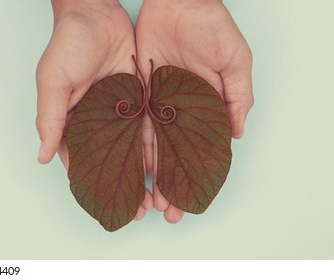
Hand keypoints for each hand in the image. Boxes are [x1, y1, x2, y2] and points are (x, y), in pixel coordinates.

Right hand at [36, 0, 152, 219]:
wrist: (96, 10)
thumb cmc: (67, 44)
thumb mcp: (52, 82)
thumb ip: (50, 119)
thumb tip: (42, 157)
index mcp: (70, 121)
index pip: (80, 161)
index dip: (94, 185)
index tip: (109, 205)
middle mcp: (96, 120)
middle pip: (112, 160)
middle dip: (126, 185)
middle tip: (142, 210)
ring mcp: (119, 109)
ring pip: (135, 147)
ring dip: (147, 171)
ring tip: (160, 196)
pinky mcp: (139, 95)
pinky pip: (151, 123)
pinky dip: (160, 144)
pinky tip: (171, 164)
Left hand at [135, 0, 253, 222]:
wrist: (179, 0)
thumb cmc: (212, 26)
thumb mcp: (235, 60)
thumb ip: (237, 96)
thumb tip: (236, 136)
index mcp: (206, 106)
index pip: (201, 150)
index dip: (197, 176)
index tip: (190, 203)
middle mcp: (180, 109)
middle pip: (173, 154)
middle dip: (168, 183)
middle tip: (163, 212)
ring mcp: (157, 101)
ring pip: (151, 144)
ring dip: (148, 172)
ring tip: (144, 200)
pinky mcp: (137, 89)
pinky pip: (132, 121)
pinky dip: (131, 144)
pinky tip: (127, 167)